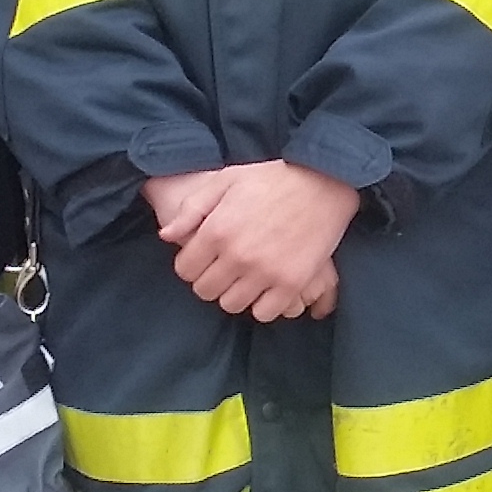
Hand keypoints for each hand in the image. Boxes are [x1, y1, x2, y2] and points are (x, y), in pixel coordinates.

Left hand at [151, 160, 359, 318]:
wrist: (324, 181)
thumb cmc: (272, 178)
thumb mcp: (226, 181)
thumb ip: (192, 209)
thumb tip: (167, 236)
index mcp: (217, 230)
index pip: (185, 270)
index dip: (192, 264)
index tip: (205, 258)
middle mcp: (237, 255)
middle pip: (206, 291)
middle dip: (211, 280)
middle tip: (225, 267)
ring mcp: (265, 272)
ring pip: (232, 305)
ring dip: (235, 293)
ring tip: (245, 278)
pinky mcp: (291, 283)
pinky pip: (264, 313)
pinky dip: (262, 304)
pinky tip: (266, 287)